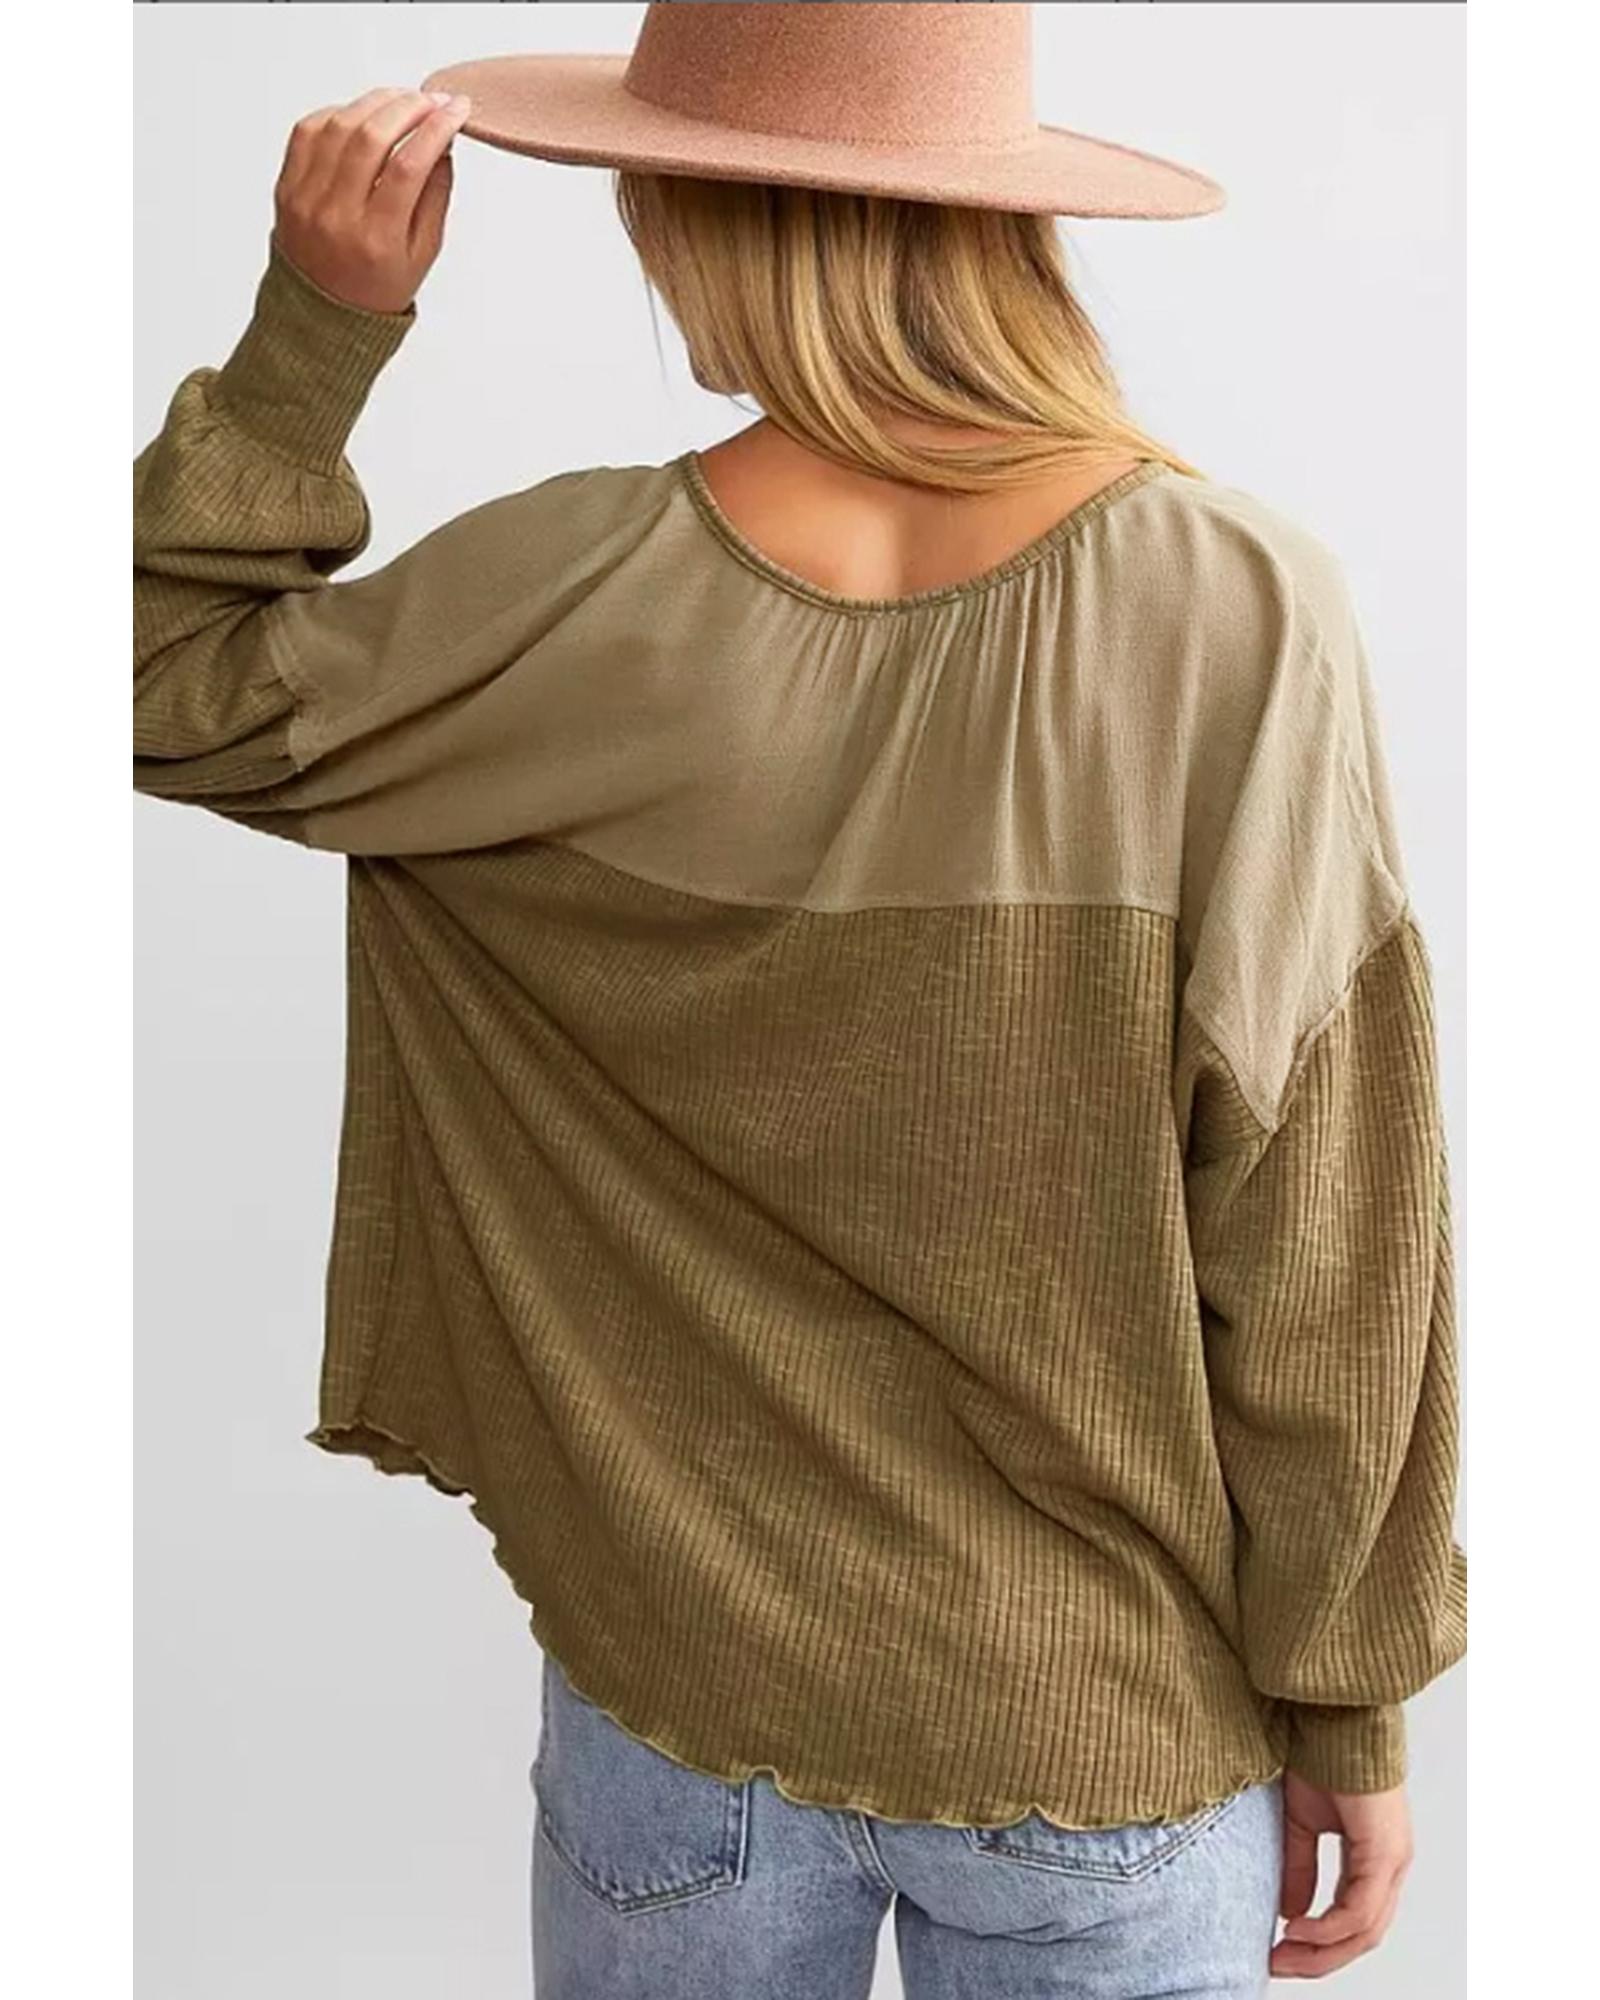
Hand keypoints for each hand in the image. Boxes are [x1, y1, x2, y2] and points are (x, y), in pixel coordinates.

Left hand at [270, 85, 472, 314]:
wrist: (322, 315)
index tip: (456, 110)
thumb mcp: (422, 255)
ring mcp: (306, 199)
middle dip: (408, 107)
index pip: (409, 166)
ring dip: (375, 102)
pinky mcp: (287, 186)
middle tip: (432, 100)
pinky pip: (308, 131)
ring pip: (339, 126)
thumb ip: (435, 197)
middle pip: (371, 137)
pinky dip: (339, 113)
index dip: (436, 129)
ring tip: (402, 100)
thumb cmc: (377, 288)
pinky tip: (362, 115)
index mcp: (376, 240)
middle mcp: (336, 216)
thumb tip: (443, 145)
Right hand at [1270, 1772, 1413, 1977]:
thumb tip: (1290, 1913)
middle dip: (1318, 1959)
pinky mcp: (1385, 1851)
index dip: (1318, 1945)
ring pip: (1364, 1931)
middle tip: (1278, 1966)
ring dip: (1321, 1951)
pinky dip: (1328, 1927)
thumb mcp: (1300, 1823)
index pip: (1354, 1922)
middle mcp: (1390, 1865)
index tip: (1279, 1954)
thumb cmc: (1319, 1755)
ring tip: (1284, 1954)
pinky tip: (1298, 1928)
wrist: (1328, 1715)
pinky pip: (1360, 1909)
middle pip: (1362, 1937)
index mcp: (1374, 1859)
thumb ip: (1300, 1869)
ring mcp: (1392, 1860)